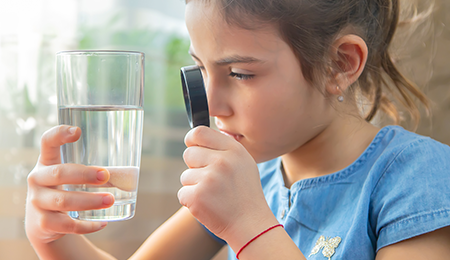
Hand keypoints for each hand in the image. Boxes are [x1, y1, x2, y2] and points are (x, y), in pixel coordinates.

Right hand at [25, 125, 114, 244]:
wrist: (42, 224)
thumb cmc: (65, 190)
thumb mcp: (71, 177)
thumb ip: (92, 171)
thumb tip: (131, 173)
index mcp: (47, 162)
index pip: (48, 142)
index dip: (59, 134)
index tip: (78, 131)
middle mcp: (38, 179)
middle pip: (59, 173)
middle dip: (84, 174)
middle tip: (106, 175)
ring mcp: (37, 202)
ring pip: (63, 201)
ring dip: (90, 201)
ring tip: (110, 200)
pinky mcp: (43, 224)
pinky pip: (67, 225)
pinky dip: (86, 225)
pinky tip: (102, 223)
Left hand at [177, 126, 276, 246]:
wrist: (251, 225)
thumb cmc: (244, 194)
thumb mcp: (243, 164)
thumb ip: (223, 149)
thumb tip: (196, 138)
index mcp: (233, 150)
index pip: (200, 132)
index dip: (192, 139)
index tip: (192, 146)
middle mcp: (222, 161)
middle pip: (189, 154)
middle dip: (194, 167)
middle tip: (212, 181)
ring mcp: (209, 178)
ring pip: (185, 176)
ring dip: (194, 186)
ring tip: (214, 195)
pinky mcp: (197, 196)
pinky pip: (182, 193)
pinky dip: (191, 201)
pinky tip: (208, 205)